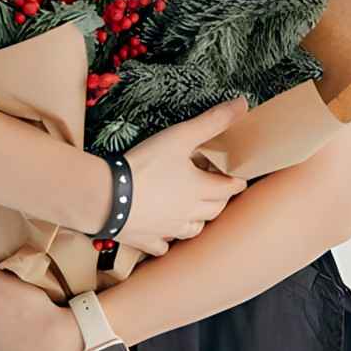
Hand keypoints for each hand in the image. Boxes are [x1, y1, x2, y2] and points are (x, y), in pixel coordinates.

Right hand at [112, 96, 250, 255]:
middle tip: (218, 188)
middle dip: (220, 199)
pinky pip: (162, 245)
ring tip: (195, 210)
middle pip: (214, 210)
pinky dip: (166, 240)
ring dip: (198, 221)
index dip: (236, 180)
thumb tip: (243, 104)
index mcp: (199, 189)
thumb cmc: (145, 165)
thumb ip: (212, 122)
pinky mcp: (145, 239)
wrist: (107, 198)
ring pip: (193, 230)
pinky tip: (163, 235)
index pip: (229, 187)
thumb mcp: (180, 136)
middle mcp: (188, 213)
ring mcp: (167, 230)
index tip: (237, 176)